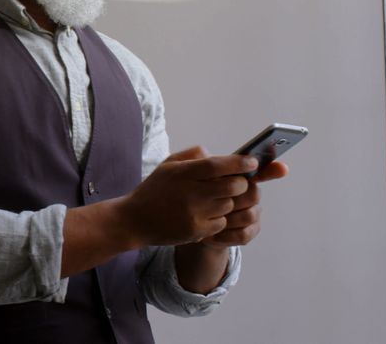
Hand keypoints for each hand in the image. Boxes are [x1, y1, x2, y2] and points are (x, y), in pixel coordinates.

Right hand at [117, 147, 255, 246]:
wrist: (133, 220)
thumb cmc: (154, 190)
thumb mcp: (167, 165)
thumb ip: (192, 156)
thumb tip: (217, 156)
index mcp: (182, 173)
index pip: (218, 165)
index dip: (239, 162)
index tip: (252, 161)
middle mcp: (189, 193)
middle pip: (232, 186)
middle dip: (241, 183)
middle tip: (238, 182)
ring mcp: (194, 214)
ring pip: (230, 205)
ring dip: (229, 201)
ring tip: (215, 199)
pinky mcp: (196, 231)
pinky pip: (222, 222)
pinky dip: (219, 218)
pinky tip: (206, 214)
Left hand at [197, 159, 288, 247]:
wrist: (189, 224)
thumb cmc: (192, 195)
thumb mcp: (189, 176)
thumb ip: (198, 162)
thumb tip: (205, 153)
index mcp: (239, 178)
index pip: (260, 170)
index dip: (271, 169)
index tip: (275, 167)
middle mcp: (250, 195)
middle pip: (253, 193)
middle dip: (234, 197)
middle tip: (214, 199)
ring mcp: (251, 214)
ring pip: (249, 214)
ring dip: (229, 217)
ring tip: (209, 219)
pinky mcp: (248, 233)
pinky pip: (244, 234)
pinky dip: (227, 235)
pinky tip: (212, 235)